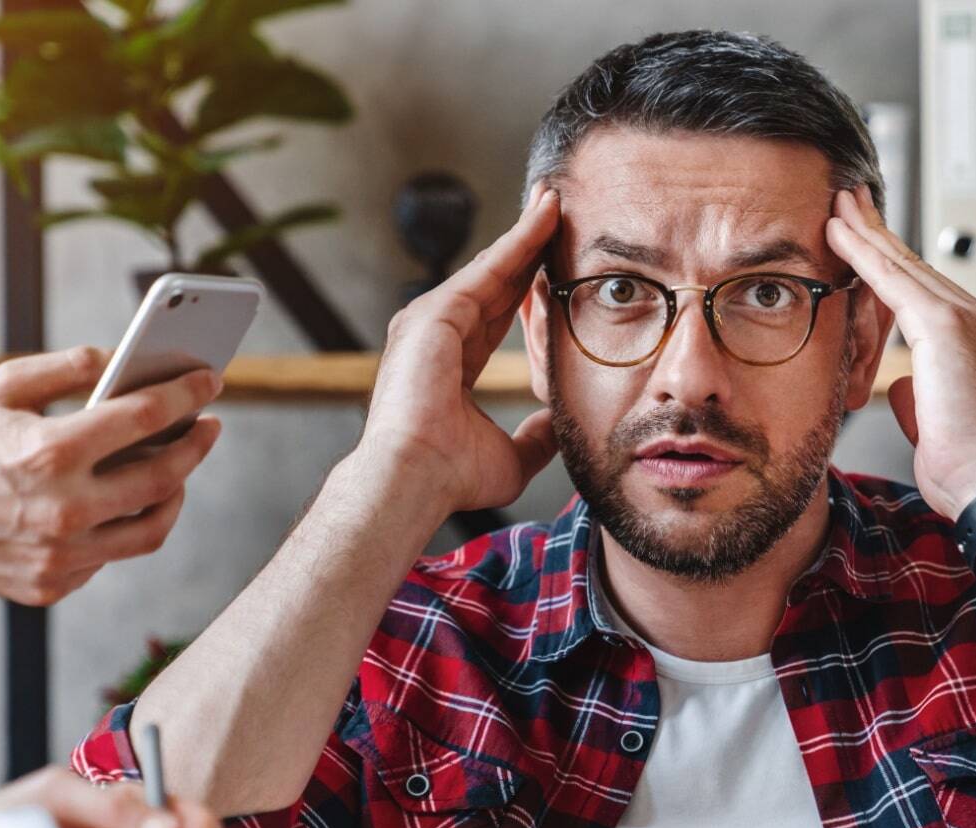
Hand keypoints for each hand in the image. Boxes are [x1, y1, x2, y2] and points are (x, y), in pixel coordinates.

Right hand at [0, 347, 224, 604]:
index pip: (146, 417)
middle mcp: (62, 509)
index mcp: (50, 452)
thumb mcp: (2, 386)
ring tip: (176, 471)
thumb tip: (124, 360)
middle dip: (196, 447)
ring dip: (174, 496)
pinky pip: (110, 555)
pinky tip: (120, 503)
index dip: (186, 395)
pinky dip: (121, 526)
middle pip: (164, 479)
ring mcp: (59, 554)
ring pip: (151, 530)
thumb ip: (67, 366)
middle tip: (208, 428)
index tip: (209, 381)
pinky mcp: (51, 584)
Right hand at [349, 186, 561, 513]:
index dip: (527, 286)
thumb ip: (536, 435)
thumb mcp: (512, 455)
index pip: (498, 314)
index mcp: (450, 366)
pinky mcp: (433, 314)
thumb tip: (560, 426)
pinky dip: (517, 242)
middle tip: (557, 208)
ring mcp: (429, 322)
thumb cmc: (451, 476)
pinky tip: (544, 218)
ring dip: (525, 233)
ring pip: (491, 267)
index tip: (555, 260)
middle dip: (526, 245)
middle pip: (494, 280)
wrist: (415, 479)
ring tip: (556, 200)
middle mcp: (436, 336)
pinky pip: (486, 269)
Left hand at [825, 186, 975, 517]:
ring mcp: (971, 318)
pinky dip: (864, 254)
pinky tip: (839, 233)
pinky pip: (895, 280)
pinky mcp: (949, 326)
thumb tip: (907, 384)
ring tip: (837, 206)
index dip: (894, 264)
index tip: (869, 242)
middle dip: (880, 234)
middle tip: (850, 202)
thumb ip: (923, 392)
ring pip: (905, 265)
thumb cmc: (967, 468)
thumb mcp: (937, 419)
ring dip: (866, 234)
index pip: (927, 292)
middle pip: (918, 267)